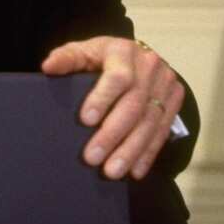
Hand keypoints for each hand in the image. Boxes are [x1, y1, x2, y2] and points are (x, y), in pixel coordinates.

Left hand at [41, 36, 183, 180]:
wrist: (136, 57)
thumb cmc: (101, 57)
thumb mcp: (83, 51)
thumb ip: (66, 58)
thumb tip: (48, 67)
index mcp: (124, 51)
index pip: (117, 77)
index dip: (102, 99)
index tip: (85, 121)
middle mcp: (150, 66)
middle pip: (135, 105)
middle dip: (113, 134)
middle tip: (93, 157)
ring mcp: (166, 85)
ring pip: (150, 122)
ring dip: (130, 150)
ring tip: (112, 171)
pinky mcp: (175, 102)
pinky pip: (162, 131)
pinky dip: (148, 154)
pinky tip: (134, 171)